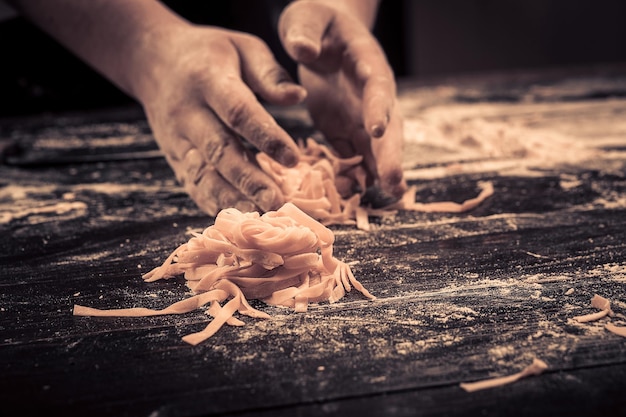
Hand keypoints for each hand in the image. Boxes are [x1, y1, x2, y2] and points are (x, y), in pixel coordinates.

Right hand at [135, 23, 305, 214]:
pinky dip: (215, 204)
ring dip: (232, 199)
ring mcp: (177, 140)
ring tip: (260, 217)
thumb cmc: (210, 54)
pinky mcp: (175, 158)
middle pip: (219, 151)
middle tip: (278, 202)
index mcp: (209, 81)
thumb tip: (298, 97)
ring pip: (203, 175)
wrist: (154, 61)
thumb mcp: (243, 47)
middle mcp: (188, 114)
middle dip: (249, 180)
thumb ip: (270, 74)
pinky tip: (238, 219)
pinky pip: (194, 186)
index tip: (294, 158)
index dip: (266, 137)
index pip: (239, 112)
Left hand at [278, 0, 406, 202]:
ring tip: (389, 198)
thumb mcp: (307, 17)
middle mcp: (370, 93)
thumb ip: (304, 30)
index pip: (376, 86)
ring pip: (375, 147)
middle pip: (388, 125)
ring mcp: (359, 114)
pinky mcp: (344, 128)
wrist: (322, 35)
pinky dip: (354, 174)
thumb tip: (302, 49)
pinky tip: (354, 196)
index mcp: (366, 62)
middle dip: (392, 154)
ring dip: (381, 172)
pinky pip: (351, 153)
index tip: (377, 129)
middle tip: (395, 182)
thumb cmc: (316, 23)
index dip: (378, 107)